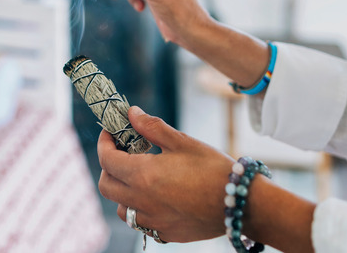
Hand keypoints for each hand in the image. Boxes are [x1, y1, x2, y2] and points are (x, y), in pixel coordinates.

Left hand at [97, 106, 234, 242]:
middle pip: (106, 186)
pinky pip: (140, 223)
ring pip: (121, 208)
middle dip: (108, 166)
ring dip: (122, 191)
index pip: (107, 160)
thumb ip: (152, 128)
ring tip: (140, 176)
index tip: (110, 133)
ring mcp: (153, 221)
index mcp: (143, 175)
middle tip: (123, 153)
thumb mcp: (182, 141)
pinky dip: (140, 209)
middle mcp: (142, 201)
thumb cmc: (214, 168)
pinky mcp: (165, 233)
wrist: (242, 203)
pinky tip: (157, 196)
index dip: (104, 143)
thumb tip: (131, 113)